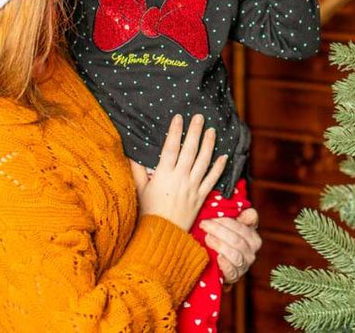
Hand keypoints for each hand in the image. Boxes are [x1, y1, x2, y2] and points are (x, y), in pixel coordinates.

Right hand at [130, 115, 226, 231]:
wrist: (161, 238)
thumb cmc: (147, 214)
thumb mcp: (138, 191)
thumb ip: (137, 171)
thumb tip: (130, 154)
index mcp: (163, 175)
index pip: (170, 147)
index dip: (175, 131)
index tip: (179, 117)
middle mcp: (180, 178)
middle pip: (190, 150)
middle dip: (195, 131)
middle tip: (199, 117)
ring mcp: (192, 187)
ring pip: (203, 161)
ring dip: (209, 144)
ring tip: (212, 130)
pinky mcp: (201, 198)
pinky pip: (212, 180)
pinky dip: (219, 168)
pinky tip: (224, 157)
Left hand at [201, 208, 261, 284]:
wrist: (219, 265)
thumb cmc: (226, 240)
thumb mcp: (233, 227)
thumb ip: (240, 217)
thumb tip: (247, 211)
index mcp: (253, 237)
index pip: (242, 226)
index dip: (226, 221)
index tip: (212, 217)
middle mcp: (252, 252)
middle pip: (237, 239)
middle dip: (218, 230)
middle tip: (204, 225)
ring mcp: (244, 265)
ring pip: (235, 254)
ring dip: (219, 245)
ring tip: (207, 238)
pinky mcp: (235, 277)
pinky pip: (232, 271)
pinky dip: (225, 263)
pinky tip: (217, 257)